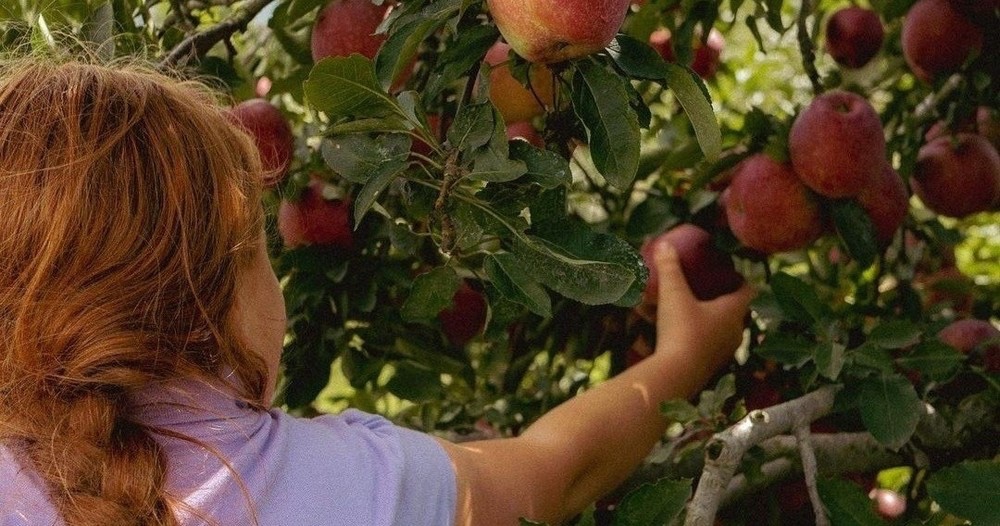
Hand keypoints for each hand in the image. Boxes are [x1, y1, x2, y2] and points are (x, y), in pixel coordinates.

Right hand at [649, 241, 754, 379]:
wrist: (677, 374)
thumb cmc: (682, 329)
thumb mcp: (673, 294)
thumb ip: (669, 267)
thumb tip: (664, 243)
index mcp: (733, 311)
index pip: (748, 290)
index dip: (741, 279)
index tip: (729, 272)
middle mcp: (735, 331)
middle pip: (734, 310)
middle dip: (721, 299)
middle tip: (706, 288)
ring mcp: (723, 351)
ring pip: (718, 329)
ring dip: (706, 319)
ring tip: (686, 310)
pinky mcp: (709, 366)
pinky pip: (704, 345)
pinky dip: (693, 336)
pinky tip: (672, 333)